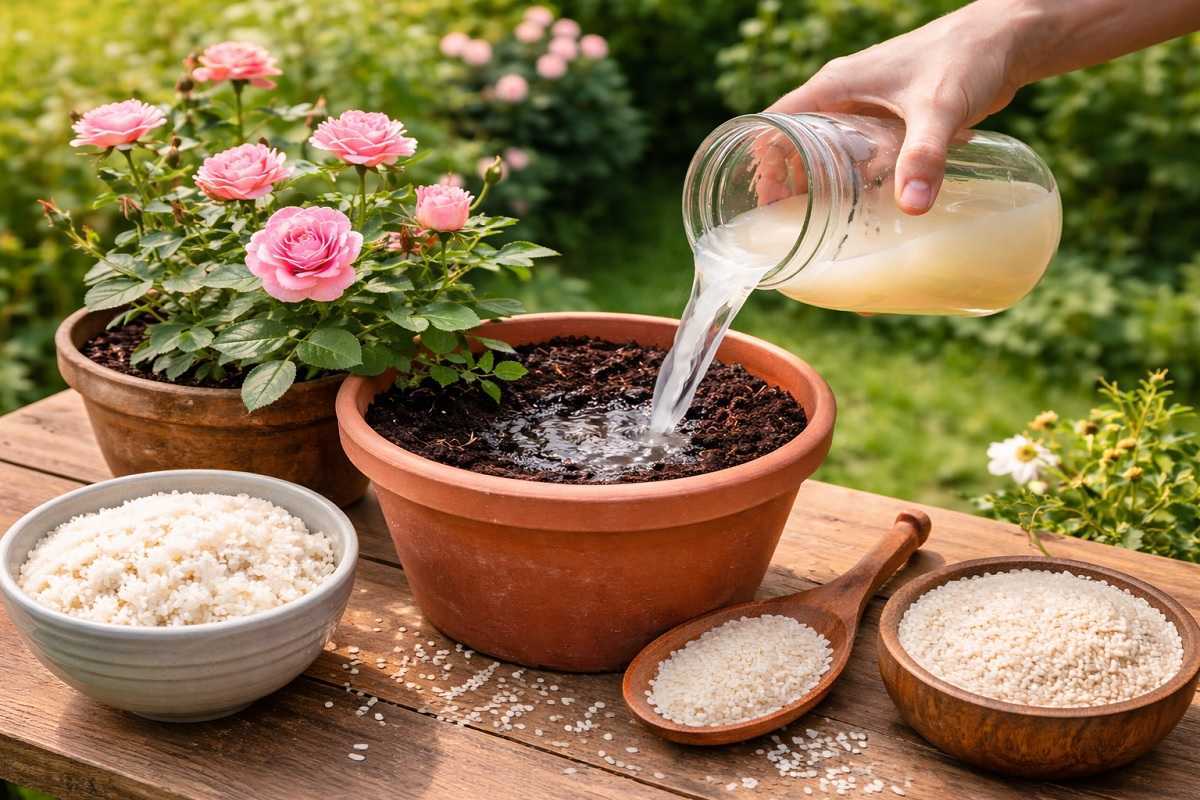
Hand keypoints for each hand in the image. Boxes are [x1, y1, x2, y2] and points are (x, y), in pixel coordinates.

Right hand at [766, 2, 1021, 214]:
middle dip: (788, 182)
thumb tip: (912, 207)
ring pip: (825, 149)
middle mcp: (843, 95)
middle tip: (790, 225)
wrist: (1007, 40)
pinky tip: (862, 207)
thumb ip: (923, 157)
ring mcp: (866, 107)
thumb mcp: (938, 109)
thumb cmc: (965, 58)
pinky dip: (851, 178)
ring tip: (819, 224)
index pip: (776, 123)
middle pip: (795, 142)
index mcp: (835, 85)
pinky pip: (856, 153)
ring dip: (818, 182)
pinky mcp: (891, 119)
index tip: (766, 202)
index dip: (764, 163)